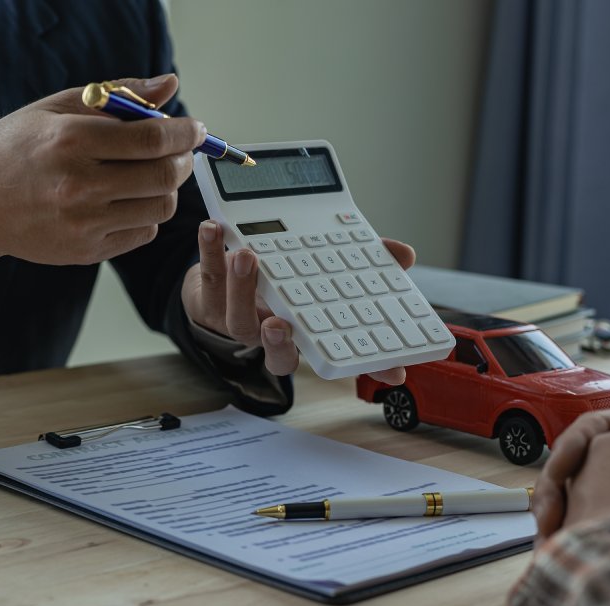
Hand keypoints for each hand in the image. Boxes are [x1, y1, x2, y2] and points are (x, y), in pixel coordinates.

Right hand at [0, 74, 204, 284]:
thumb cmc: (15, 149)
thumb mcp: (56, 108)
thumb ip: (117, 94)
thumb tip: (169, 86)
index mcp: (71, 141)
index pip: (152, 138)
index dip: (184, 132)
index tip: (194, 129)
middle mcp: (78, 185)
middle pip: (164, 177)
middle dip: (182, 161)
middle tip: (179, 152)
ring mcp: (83, 223)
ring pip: (160, 208)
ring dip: (166, 188)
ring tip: (149, 174)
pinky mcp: (86, 251)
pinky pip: (142, 233)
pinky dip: (145, 215)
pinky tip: (125, 200)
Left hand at [180, 222, 414, 384]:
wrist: (222, 281)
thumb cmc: (282, 280)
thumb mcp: (326, 269)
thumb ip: (365, 261)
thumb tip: (402, 254)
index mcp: (305, 332)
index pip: (339, 356)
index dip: (366, 367)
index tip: (394, 371)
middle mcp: (272, 333)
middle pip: (278, 351)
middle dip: (280, 342)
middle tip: (281, 324)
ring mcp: (238, 319)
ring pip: (237, 317)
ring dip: (241, 288)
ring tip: (247, 258)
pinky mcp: (209, 297)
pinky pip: (208, 277)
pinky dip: (209, 253)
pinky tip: (213, 230)